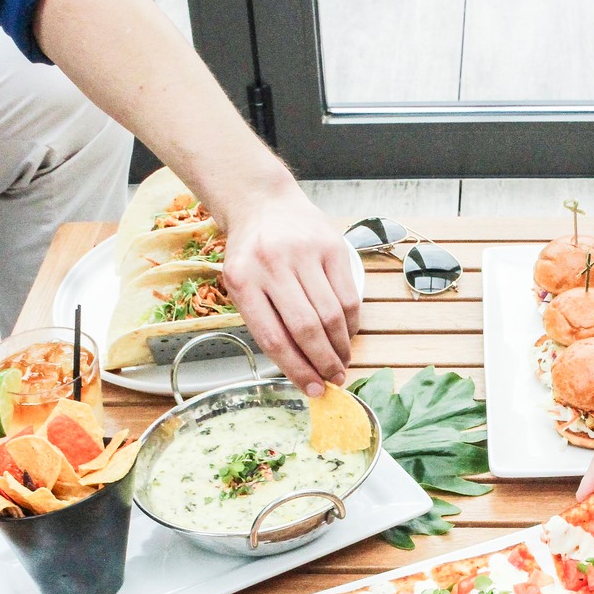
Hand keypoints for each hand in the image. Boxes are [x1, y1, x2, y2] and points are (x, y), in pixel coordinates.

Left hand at [221, 185, 359, 393]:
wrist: (263, 203)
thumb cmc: (251, 255)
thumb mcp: (242, 286)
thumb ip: (266, 322)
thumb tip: (302, 369)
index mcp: (242, 280)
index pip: (273, 337)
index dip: (297, 370)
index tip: (314, 390)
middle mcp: (273, 264)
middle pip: (306, 328)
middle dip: (324, 362)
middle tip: (334, 379)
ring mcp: (304, 253)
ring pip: (331, 314)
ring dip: (340, 346)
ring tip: (341, 361)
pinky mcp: (331, 246)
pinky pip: (348, 295)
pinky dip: (351, 323)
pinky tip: (347, 334)